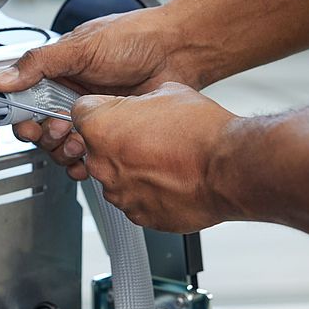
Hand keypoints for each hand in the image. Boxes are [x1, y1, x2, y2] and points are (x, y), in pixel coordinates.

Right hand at [0, 8, 197, 167]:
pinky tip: (89, 159)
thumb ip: (40, 64)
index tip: (26, 124)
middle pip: (41, 129)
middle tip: (58, 130)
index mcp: (58, 73)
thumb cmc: (134, 38)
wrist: (177, 50)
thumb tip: (4, 79)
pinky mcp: (113, 132)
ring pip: (63, 145)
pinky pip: (90, 154)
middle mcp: (71, 96)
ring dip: (63, 151)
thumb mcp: (81, 46)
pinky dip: (85, 162)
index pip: (25, 101)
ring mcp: (92, 116)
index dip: (21, 117)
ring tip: (77, 144)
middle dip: (44, 136)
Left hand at [71, 83, 239, 233]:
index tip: (113, 112)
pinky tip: (171, 180)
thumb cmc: (201, 132)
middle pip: (96, 148)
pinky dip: (148, 191)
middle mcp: (102, 164)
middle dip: (116, 141)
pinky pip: (135, 200)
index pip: (80, 113)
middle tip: (147, 137)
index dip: (100, 109)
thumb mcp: (167, 93)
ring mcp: (119, 193)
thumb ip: (139, 102)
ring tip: (165, 160)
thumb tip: (138, 106)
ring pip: (116, 176)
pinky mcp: (138, 215)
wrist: (229, 169)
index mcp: (100, 128)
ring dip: (133, 168)